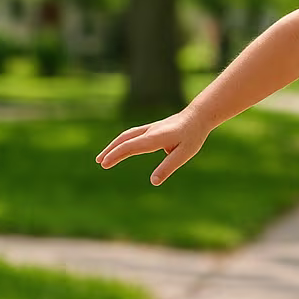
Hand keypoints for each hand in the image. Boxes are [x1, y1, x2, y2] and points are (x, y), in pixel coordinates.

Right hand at [96, 110, 210, 185]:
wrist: (198, 116)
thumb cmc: (192, 136)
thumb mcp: (184, 154)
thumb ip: (168, 167)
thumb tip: (153, 182)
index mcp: (154, 138)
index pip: (130, 147)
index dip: (116, 155)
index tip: (104, 164)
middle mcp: (149, 131)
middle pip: (124, 139)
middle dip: (110, 151)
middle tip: (99, 162)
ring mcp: (150, 128)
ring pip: (127, 135)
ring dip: (114, 145)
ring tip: (105, 156)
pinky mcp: (153, 128)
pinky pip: (133, 134)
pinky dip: (123, 141)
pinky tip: (123, 148)